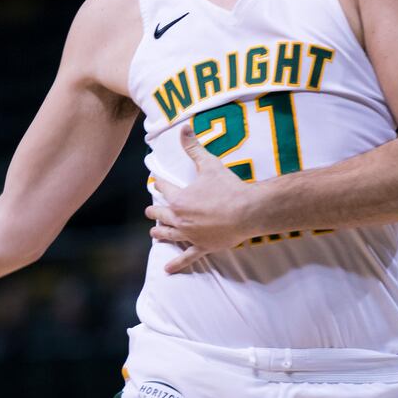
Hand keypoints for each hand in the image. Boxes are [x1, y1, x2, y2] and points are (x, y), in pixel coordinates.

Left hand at [145, 123, 259, 272]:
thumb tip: (183, 127)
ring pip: (169, 234)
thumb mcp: (209, 164)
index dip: (160, 184)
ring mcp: (190, 234)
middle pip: (161, 214)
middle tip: (150, 210)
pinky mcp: (202, 246)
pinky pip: (186, 257)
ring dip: (160, 233)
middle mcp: (180, 218)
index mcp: (179, 199)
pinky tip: (168, 270)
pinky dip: (176, 264)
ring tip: (154, 233)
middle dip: (155, 211)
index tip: (155, 182)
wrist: (247, 210)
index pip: (164, 189)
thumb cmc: (228, 187)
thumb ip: (194, 147)